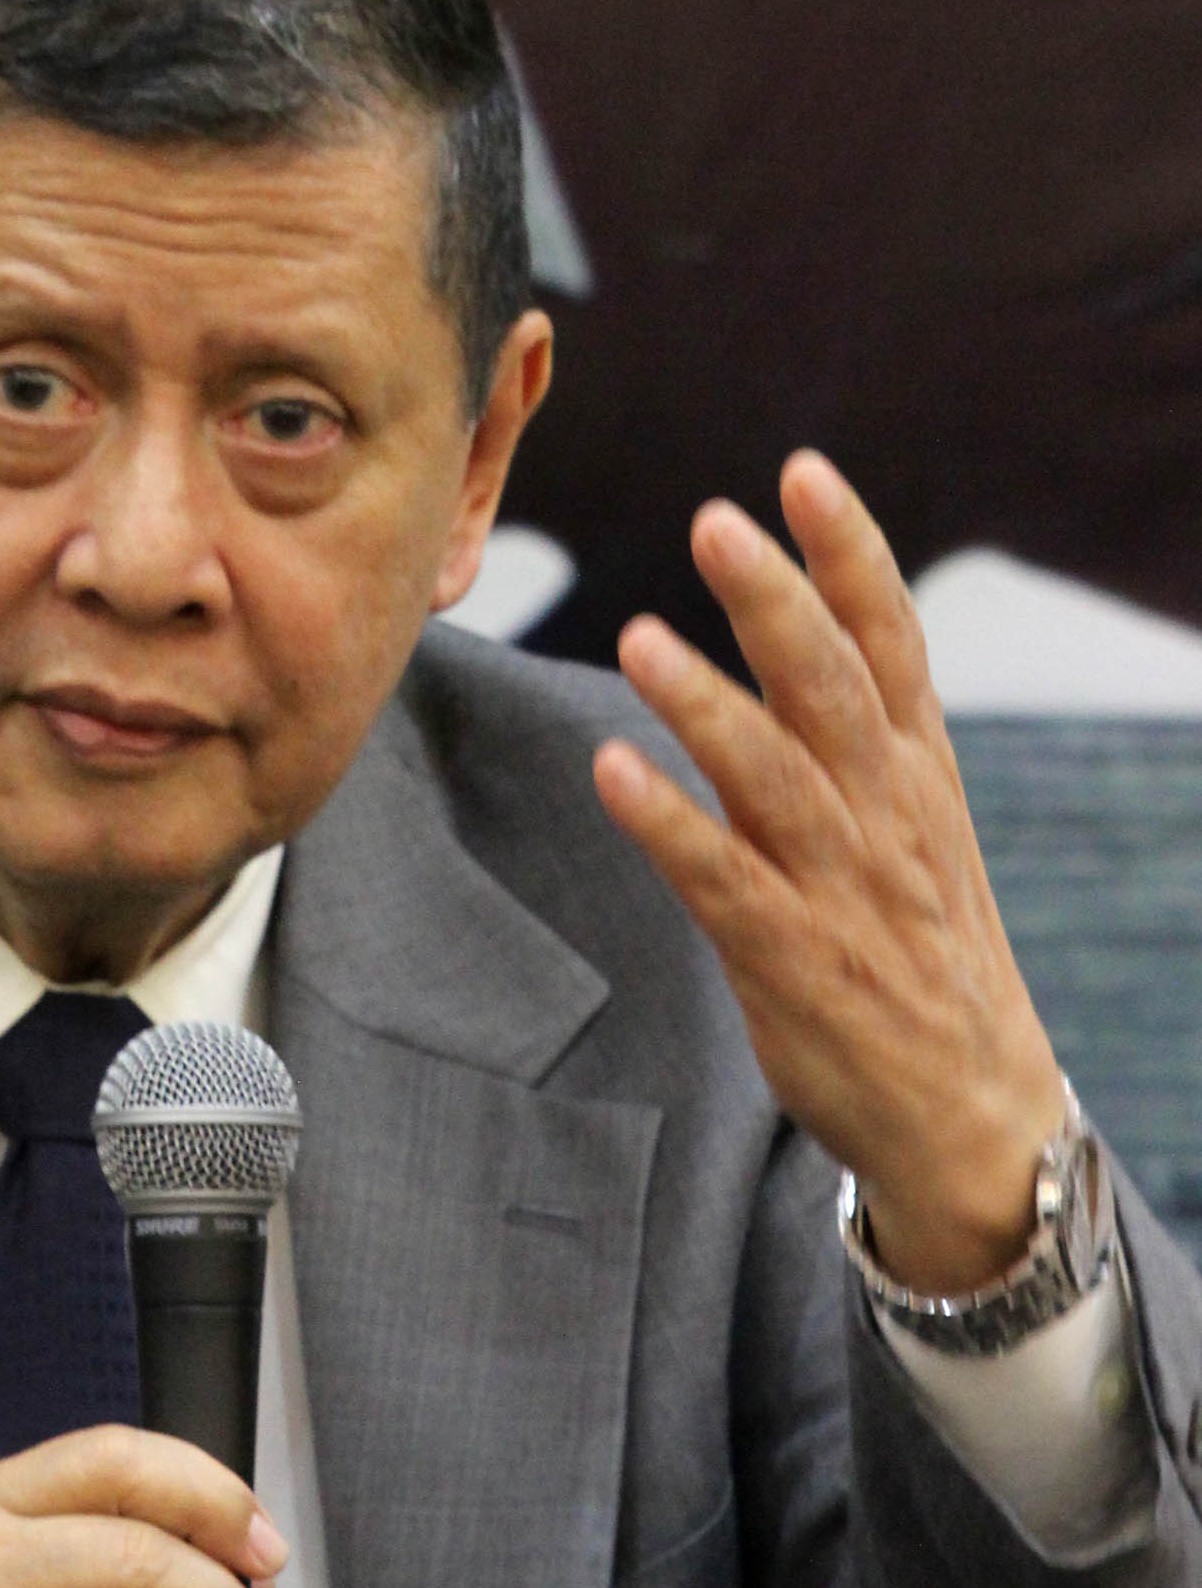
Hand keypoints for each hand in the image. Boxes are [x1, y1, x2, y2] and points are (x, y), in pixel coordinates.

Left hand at [591, 451, 1063, 1296]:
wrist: (974, 1114)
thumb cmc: (926, 954)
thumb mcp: (914, 825)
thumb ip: (855, 732)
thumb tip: (791, 627)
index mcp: (916, 771)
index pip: (891, 641)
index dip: (850, 554)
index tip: (802, 473)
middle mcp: (885, 814)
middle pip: (832, 685)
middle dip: (775, 599)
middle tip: (714, 520)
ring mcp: (842, 888)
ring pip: (776, 775)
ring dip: (704, 702)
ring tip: (638, 635)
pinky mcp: (793, 961)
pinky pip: (723, 881)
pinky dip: (669, 824)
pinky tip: (613, 770)